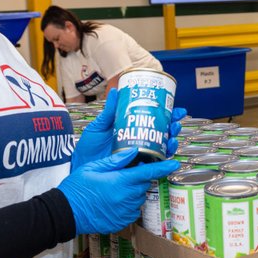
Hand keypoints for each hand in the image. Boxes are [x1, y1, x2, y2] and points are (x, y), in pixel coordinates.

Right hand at [58, 148, 180, 234]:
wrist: (66, 213)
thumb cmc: (76, 188)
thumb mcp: (93, 167)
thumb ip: (115, 160)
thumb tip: (134, 151)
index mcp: (120, 182)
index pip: (148, 173)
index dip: (163, 168)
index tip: (175, 163)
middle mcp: (126, 198)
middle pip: (144, 184)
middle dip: (139, 178)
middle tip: (125, 174)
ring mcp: (125, 212)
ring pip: (139, 197)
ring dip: (134, 191)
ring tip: (115, 188)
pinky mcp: (122, 221)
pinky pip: (133, 210)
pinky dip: (128, 204)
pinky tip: (113, 201)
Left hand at [72, 88, 186, 168]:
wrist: (80, 166)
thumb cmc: (88, 147)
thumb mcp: (99, 126)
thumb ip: (109, 112)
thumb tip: (116, 91)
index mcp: (131, 127)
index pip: (154, 119)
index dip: (168, 114)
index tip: (177, 109)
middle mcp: (138, 140)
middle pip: (162, 132)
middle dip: (174, 127)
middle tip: (176, 123)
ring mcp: (138, 153)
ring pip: (162, 147)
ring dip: (172, 141)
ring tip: (172, 137)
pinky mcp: (136, 166)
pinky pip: (154, 163)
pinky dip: (163, 157)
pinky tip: (166, 153)